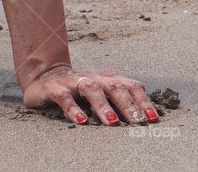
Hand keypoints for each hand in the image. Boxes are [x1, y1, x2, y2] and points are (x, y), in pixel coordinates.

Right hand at [23, 66, 158, 125]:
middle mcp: (94, 77)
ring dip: (103, 105)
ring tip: (112, 122)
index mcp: (108, 78)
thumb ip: (118, 100)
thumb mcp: (101, 92)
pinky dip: (73, 108)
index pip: (131, 86)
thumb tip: (144, 119)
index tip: (153, 119)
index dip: (143, 101)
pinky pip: (65, 97)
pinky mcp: (55, 88)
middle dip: (128, 105)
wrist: (44, 75)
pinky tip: (81, 120)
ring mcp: (74, 81)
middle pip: (115, 87)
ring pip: (92, 89)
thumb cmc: (79, 89)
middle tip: (137, 122)